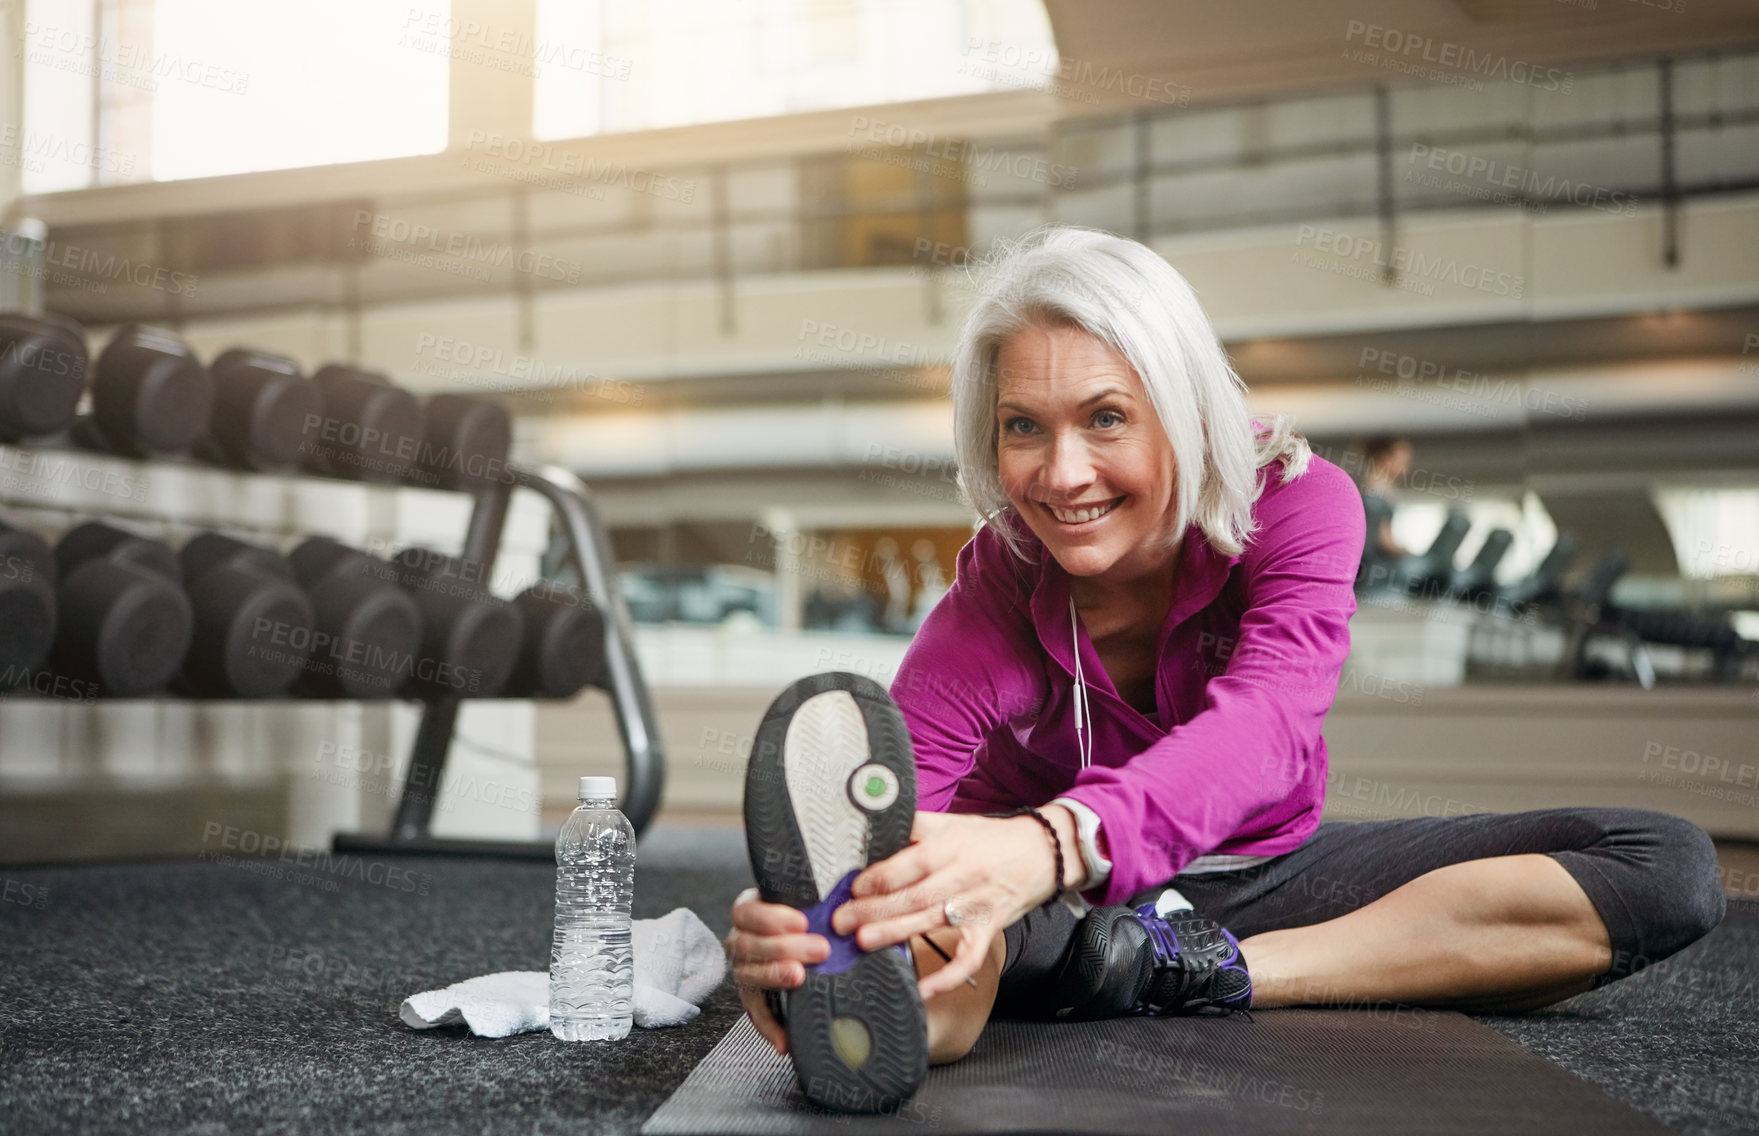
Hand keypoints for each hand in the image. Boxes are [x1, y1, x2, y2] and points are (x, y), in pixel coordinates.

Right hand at [724, 886, 826, 1056]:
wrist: (806, 944)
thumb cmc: (808, 919)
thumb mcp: (808, 904)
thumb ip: (816, 902)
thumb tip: (844, 904)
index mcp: (750, 911)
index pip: (748, 912)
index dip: (772, 917)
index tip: (802, 921)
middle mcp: (740, 940)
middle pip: (750, 944)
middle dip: (785, 947)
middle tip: (820, 949)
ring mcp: (744, 970)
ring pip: (749, 974)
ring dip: (776, 976)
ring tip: (800, 977)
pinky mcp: (751, 997)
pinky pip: (756, 1013)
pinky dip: (770, 1027)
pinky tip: (784, 1039)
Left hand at [830, 808, 1079, 1000]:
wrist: (1044, 852)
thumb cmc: (991, 838)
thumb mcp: (953, 822)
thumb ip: (915, 827)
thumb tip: (875, 831)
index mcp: (952, 846)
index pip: (912, 863)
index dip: (881, 877)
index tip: (854, 888)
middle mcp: (963, 876)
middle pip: (915, 895)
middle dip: (875, 909)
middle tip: (842, 921)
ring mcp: (977, 906)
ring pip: (932, 922)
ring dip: (896, 934)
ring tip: (864, 942)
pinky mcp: (989, 929)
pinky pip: (968, 958)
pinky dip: (947, 977)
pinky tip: (922, 990)